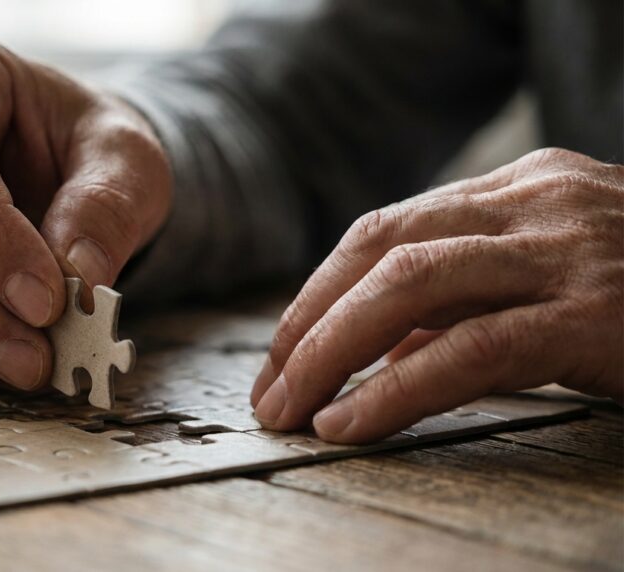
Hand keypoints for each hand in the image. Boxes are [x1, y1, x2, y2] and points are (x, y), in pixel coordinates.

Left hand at [251, 148, 622, 442]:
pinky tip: (349, 422)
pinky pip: (472, 350)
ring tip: (290, 409)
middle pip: (381, 248)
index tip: (279, 356)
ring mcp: (563, 252)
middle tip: (269, 392)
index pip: (384, 229)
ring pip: (410, 284)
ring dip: (330, 351)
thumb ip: (465, 299)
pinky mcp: (593, 316)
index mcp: (517, 189)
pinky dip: (395, 390)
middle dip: (307, 323)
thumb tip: (380, 348)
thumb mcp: (551, 273)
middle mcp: (534, 203)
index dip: (317, 295)